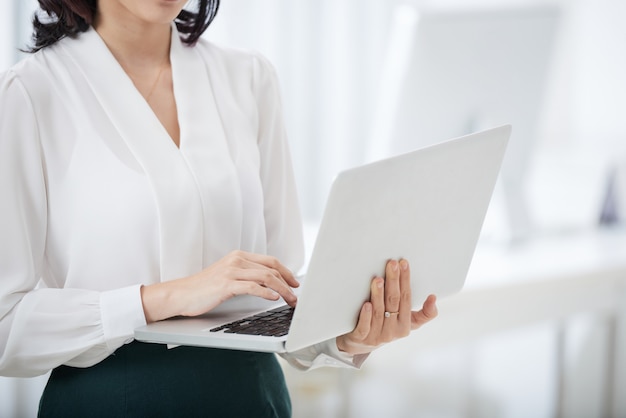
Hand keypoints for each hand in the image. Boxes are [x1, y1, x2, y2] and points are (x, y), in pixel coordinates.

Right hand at [141, 250, 298, 322]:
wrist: (181, 294)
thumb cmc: (204, 289)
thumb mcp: (228, 277)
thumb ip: (246, 276)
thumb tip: (269, 285)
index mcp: (239, 256)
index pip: (270, 261)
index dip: (286, 271)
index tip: (295, 283)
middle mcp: (237, 260)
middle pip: (271, 268)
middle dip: (288, 282)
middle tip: (296, 295)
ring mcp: (231, 271)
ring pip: (266, 277)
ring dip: (282, 289)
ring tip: (290, 300)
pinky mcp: (226, 284)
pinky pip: (252, 286)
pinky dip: (266, 293)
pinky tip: (274, 298)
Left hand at [336, 259, 437, 354]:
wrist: (360, 344)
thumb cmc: (386, 326)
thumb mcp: (408, 322)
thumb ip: (424, 313)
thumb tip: (434, 297)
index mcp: (405, 325)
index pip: (406, 298)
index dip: (406, 280)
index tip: (404, 263)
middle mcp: (392, 331)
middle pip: (393, 302)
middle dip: (394, 281)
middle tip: (392, 264)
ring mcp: (376, 336)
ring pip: (379, 312)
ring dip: (379, 295)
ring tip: (378, 279)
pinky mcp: (361, 338)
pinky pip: (365, 327)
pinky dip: (366, 315)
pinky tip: (366, 304)